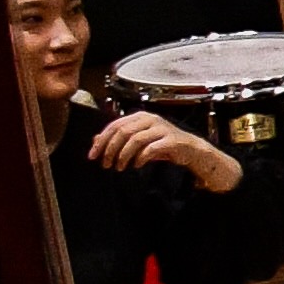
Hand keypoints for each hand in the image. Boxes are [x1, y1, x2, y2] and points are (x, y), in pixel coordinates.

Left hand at [84, 108, 235, 191]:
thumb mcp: (138, 140)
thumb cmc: (163, 144)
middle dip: (111, 149)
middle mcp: (150, 119)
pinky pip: (151, 148)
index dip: (101, 141)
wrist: (190, 150)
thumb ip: (118, 139)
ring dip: (124, 155)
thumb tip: (96, 140)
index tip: (93, 155)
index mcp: (140, 116)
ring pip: (135, 139)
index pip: (114, 125)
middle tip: (106, 164)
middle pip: (123, 132)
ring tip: (120, 167)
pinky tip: (137, 165)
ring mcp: (162, 128)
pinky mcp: (171, 140)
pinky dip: (141, 158)